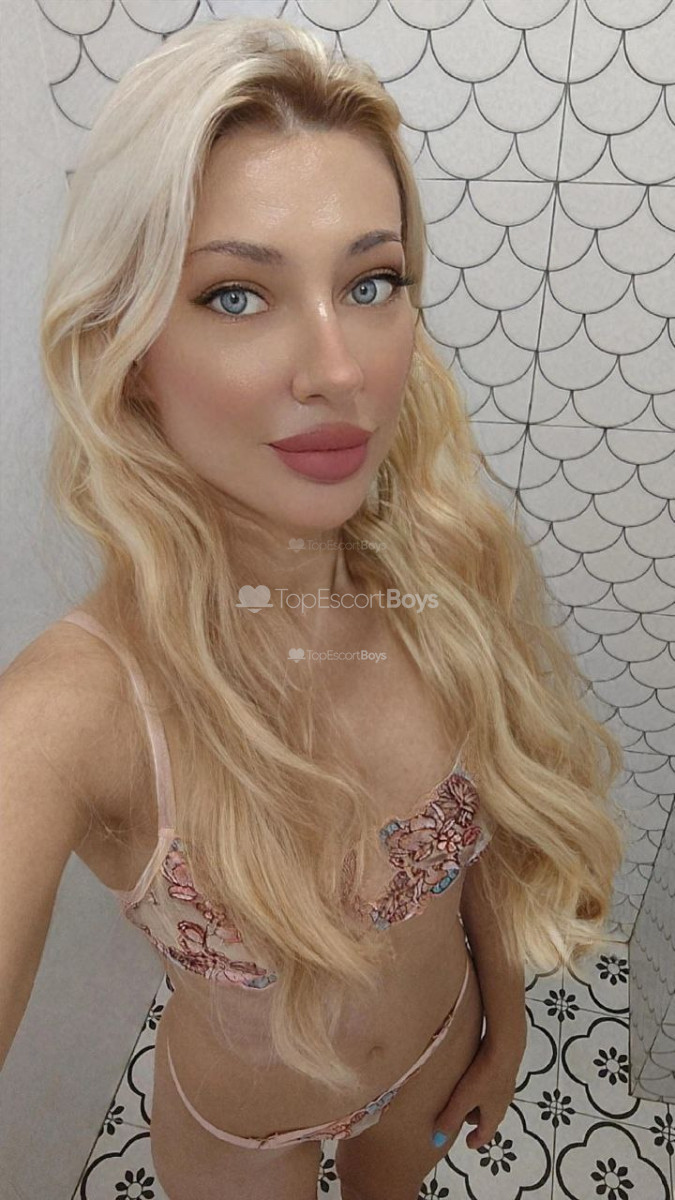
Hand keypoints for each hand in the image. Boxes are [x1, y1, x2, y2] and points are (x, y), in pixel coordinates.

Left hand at [431, 1032, 524, 1150]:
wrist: (504, 1047)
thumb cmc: (483, 1076)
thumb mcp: (463, 1099)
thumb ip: (450, 1119)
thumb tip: (437, 1141)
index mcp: (494, 1114)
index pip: (486, 1134)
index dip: (477, 1140)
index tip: (468, 1143)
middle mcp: (503, 1103)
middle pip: (488, 1117)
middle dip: (475, 1120)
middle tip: (462, 1118)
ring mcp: (506, 1086)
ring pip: (491, 1100)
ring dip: (478, 1103)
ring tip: (464, 1096)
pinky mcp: (505, 1070)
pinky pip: (492, 1085)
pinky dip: (482, 1087)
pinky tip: (473, 1076)